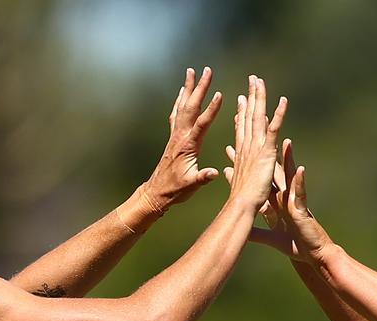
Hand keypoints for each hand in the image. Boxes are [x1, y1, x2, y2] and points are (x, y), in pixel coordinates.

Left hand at [143, 67, 224, 210]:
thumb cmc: (175, 190)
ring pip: (183, 106)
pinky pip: (176, 113)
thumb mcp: (191, 186)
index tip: (220, 94)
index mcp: (188, 145)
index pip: (202, 123)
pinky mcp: (173, 137)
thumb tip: (214, 173)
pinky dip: (180, 100)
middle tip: (207, 70)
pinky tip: (183, 92)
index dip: (212, 109)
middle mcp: (180, 136)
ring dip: (188, 88)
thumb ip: (202, 177)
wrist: (156, 192)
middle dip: (200, 88)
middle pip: (191, 107)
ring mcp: (175, 135)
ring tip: (192, 71)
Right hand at [224, 75, 287, 211]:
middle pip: (248, 116)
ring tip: (259, 80)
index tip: (241, 98)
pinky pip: (273, 127)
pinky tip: (283, 100)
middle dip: (250, 97)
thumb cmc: (239, 199)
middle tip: (252, 80)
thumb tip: (225, 171)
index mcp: (241, 152)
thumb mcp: (235, 181)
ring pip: (258, 116)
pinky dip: (279, 113)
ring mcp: (256, 146)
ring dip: (259, 97)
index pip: (242, 128)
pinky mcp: (266, 150)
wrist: (242, 204)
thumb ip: (231, 173)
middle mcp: (247, 145)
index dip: (242, 112)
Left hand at [226, 136, 330, 261]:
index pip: (259, 181)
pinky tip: (301, 169)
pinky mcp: (303, 209)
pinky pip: (302, 193)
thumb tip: (242, 232)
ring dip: (289, 160)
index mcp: (276, 202)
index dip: (246, 168)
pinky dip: (301, 182)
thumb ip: (256, 233)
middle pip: (273, 172)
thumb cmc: (295, 245)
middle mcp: (285, 198)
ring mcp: (295, 202)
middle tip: (258, 137)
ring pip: (291, 177)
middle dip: (265, 155)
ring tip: (286, 141)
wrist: (313, 255)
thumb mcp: (270, 238)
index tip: (233, 152)